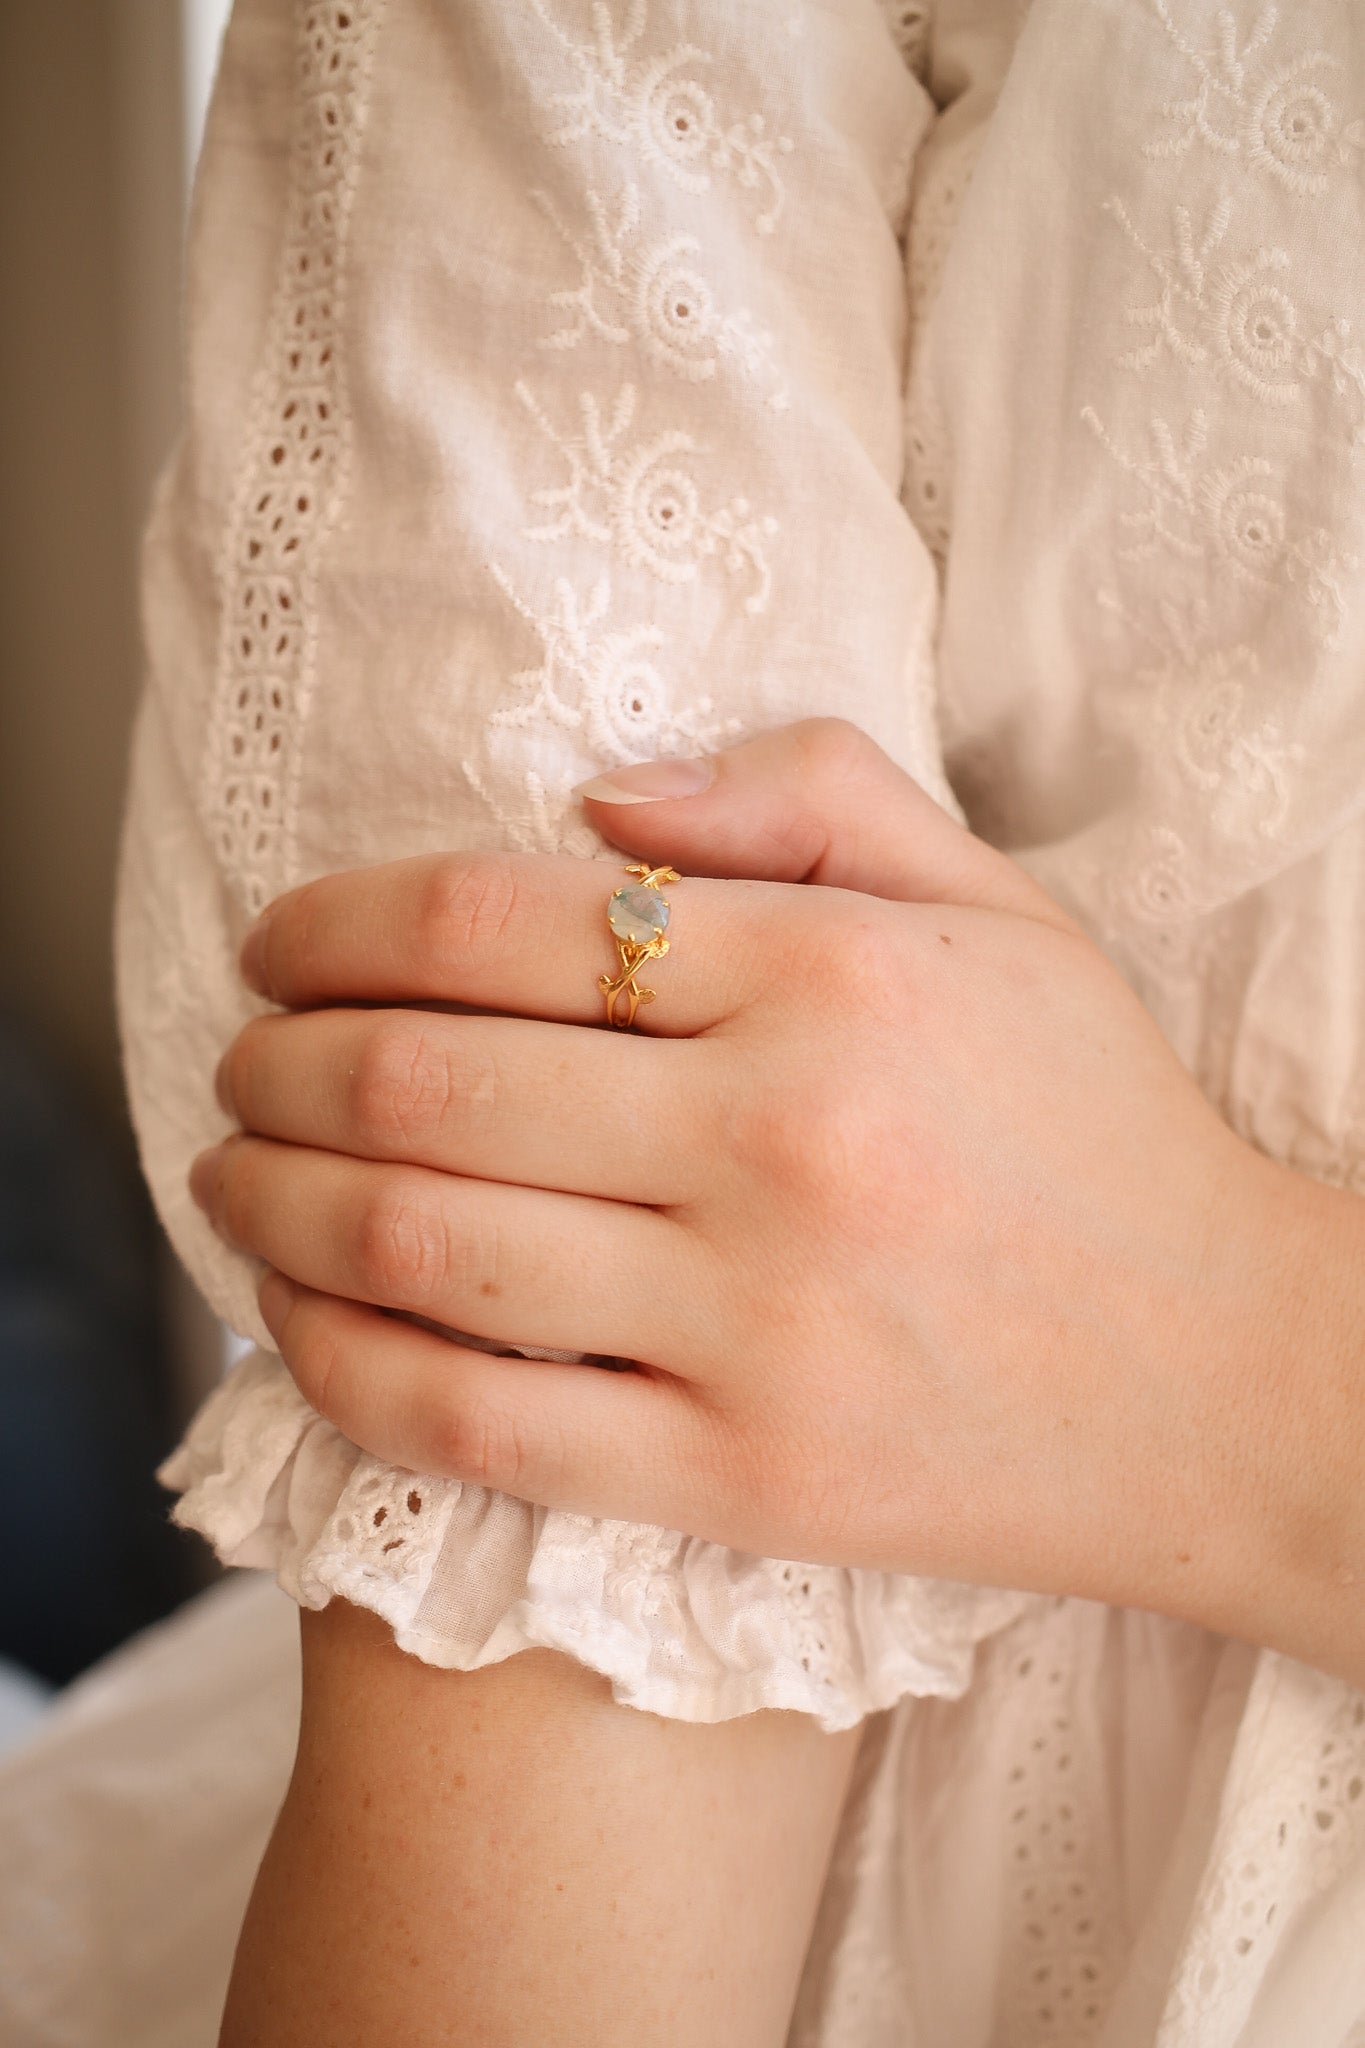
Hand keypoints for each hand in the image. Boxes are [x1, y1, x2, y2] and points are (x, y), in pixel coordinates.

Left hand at [191, 721, 1364, 1674]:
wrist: (1227, 1382)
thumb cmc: (1095, 1129)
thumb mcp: (999, 907)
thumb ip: (810, 792)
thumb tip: (594, 800)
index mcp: (831, 975)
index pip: (499, 918)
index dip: (338, 921)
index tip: (280, 943)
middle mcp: (780, 1141)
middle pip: (422, 1076)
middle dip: (272, 1057)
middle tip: (236, 1055)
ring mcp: (753, 1325)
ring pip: (416, 1243)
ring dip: (268, 1197)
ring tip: (228, 1171)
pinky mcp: (739, 1480)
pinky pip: (474, 1420)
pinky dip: (340, 1361)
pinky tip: (295, 1314)